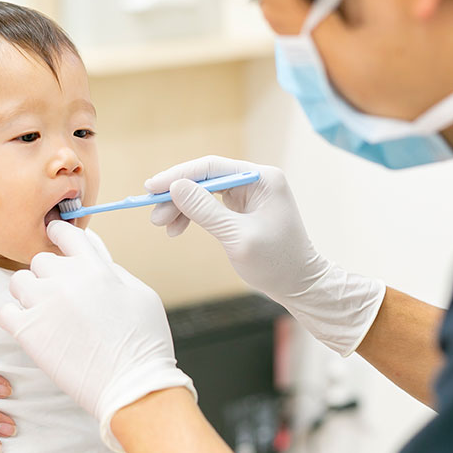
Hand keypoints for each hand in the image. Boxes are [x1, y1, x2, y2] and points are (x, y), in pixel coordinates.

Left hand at [0, 221, 195, 452]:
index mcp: (95, 267)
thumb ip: (116, 273)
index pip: (66, 233)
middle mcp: (66, 280)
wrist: (132, 386)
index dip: (59, 233)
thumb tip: (99, 264)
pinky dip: (15, 318)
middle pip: (40, 259)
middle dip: (49, 273)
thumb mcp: (142, 295)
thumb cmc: (145, 343)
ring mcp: (44, 304)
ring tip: (44, 312)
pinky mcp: (28, 332)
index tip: (56, 239)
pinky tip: (30, 328)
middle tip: (60, 295)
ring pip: (18, 281)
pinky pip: (5, 312)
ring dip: (29, 293)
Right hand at [146, 155, 385, 355]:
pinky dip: (192, 215)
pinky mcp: (243, 209)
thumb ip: (205, 210)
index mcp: (262, 179)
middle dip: (177, 195)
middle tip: (154, 214)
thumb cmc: (276, 263)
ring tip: (162, 224)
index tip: (152, 188)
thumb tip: (175, 187)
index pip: (212, 167)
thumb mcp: (237, 237)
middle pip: (205, 177)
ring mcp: (249, 193)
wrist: (300, 285)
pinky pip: (210, 205)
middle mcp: (256, 180)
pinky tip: (177, 228)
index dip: (179, 176)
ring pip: (204, 191)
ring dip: (181, 206)